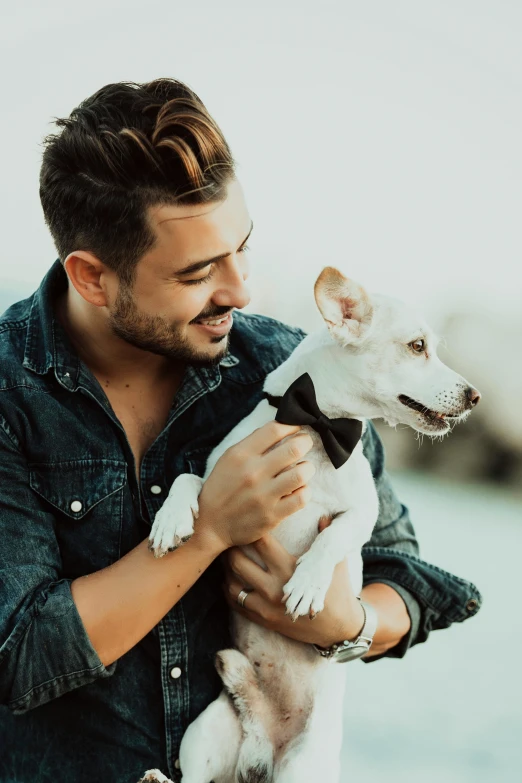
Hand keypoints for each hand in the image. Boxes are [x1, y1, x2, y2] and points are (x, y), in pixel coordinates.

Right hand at [196, 422, 314, 551]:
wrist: (210, 524)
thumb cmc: (222, 488)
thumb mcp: (229, 459)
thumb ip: (252, 443)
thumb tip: (280, 427)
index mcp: (241, 455)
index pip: (275, 429)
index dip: (291, 425)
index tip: (296, 428)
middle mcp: (253, 473)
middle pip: (294, 448)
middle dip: (305, 441)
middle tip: (304, 443)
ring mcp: (264, 495)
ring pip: (302, 473)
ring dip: (307, 467)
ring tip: (303, 468)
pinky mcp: (272, 515)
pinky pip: (302, 498)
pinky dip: (305, 491)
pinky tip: (299, 489)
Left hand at [222, 521, 364, 648]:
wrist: (338, 628)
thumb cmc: (337, 590)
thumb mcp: (334, 562)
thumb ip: (326, 536)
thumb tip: (322, 515)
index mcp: (290, 568)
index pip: (261, 543)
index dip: (250, 530)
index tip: (245, 522)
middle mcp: (274, 587)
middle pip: (238, 562)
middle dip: (231, 548)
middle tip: (228, 539)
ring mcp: (266, 606)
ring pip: (232, 584)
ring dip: (226, 571)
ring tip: (226, 558)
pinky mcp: (263, 619)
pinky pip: (236, 604)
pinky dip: (229, 590)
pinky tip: (229, 580)